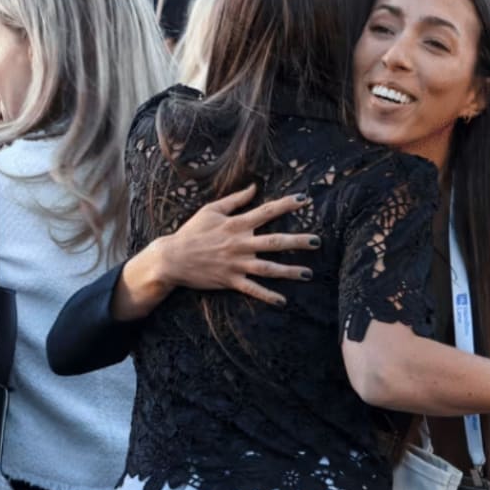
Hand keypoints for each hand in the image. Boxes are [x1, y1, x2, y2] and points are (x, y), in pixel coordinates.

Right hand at [112, 185, 318, 318]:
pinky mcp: (230, 281)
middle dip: (297, 241)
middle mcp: (240, 243)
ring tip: (308, 274)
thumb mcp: (211, 210)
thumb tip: (254, 187)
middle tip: (317, 241)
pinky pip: (252, 289)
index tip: (305, 200)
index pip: (267, 211)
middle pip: (275, 241)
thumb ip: (235, 199)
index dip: (287, 205)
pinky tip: (283, 301)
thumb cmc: (191, 232)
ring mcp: (236, 264)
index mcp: (236, 224)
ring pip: (268, 268)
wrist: (172, 258)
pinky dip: (267, 296)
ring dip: (289, 271)